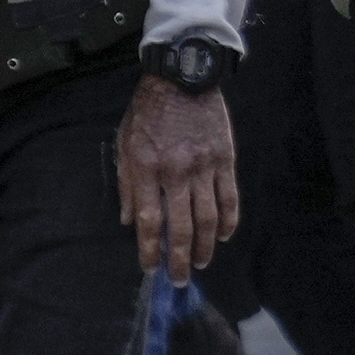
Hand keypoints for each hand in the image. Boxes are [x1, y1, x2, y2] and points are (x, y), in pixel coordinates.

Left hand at [117, 74, 240, 281]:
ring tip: (202, 262)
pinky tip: (224, 235)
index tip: (150, 267)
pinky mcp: (225, 158)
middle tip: (181, 278)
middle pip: (182, 227)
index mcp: (147, 168)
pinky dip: (229, 220)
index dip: (150, 249)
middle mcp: (177, 171)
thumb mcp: (125, 143)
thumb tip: (130, 220)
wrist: (183, 76)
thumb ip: (128, 184)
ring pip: (209, 218)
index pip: (150, 220)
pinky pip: (229, 197)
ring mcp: (204, 165)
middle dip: (181, 258)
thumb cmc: (149, 110)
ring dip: (206, 246)